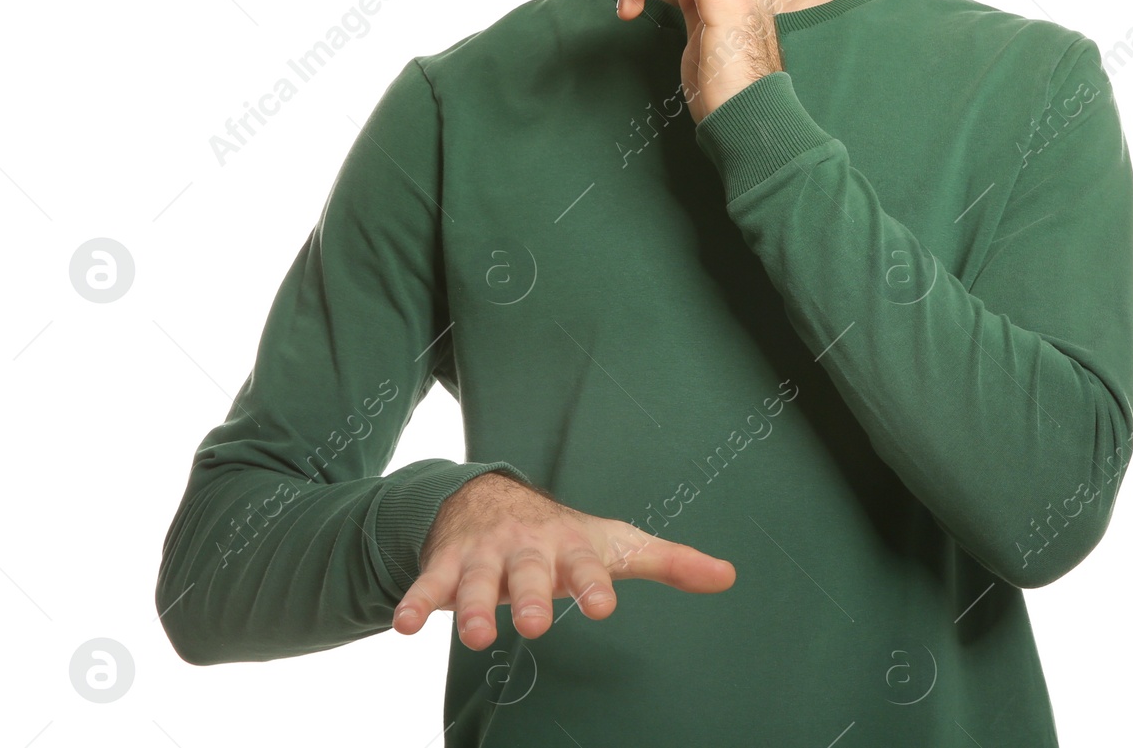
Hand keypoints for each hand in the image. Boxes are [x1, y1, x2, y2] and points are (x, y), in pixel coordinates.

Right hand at [392, 471, 735, 649]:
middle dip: (528, 595)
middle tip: (533, 623)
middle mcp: (527, 547)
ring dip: (472, 606)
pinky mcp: (446, 565)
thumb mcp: (616, 544)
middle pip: (527, 572)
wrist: (492, 497)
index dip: (594, 584)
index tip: (602, 605)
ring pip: (476, 580)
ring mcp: (484, 555)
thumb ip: (670, 563)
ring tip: (475, 635)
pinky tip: (403, 625)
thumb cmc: (567, 536)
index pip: (587, 565)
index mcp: (571, 545)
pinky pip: (428, 584)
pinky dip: (414, 602)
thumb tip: (729, 576)